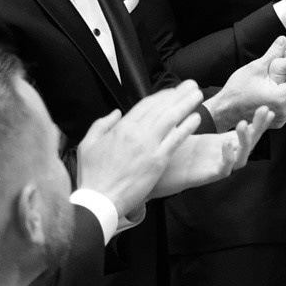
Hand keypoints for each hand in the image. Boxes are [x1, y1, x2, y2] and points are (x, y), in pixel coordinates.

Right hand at [75, 83, 206, 220]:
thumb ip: (102, 124)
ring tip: (197, 94)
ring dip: (186, 104)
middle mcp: (137, 133)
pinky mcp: (157, 161)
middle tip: (191, 84)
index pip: (145, 105)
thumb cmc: (91, 175)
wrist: (98, 200)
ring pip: (171, 118)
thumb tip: (116, 112)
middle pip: (161, 107)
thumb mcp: (88, 144)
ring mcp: (148, 146)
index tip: (173, 91)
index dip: (161, 96)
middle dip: (178, 94)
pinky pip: (175, 140)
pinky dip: (186, 127)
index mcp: (121, 128)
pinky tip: (196, 118)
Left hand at [151, 112, 269, 194]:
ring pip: (241, 157)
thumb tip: (192, 85)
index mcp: (221, 142)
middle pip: (250, 142)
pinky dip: (228, 157)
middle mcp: (223, 154)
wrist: (154, 170)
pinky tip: (226, 144)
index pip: (246, 131)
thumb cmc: (169, 148)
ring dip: (245, 141)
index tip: (265, 107)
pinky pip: (224, 169)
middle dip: (258, 127)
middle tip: (265, 110)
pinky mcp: (207, 176)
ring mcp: (217, 165)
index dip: (257, 121)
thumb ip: (191, 108)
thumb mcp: (183, 124)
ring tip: (242, 125)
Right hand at [213, 41, 285, 128]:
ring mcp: (281, 119)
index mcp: (280, 98)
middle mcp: (284, 112)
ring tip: (277, 82)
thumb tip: (283, 39)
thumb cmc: (237, 90)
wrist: (225, 110)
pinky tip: (275, 91)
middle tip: (282, 73)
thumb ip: (273, 54)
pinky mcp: (278, 121)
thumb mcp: (255, 68)